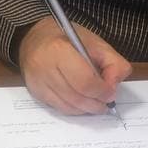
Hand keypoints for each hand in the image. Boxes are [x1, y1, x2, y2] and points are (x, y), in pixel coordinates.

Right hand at [17, 16, 132, 114]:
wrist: (34, 38)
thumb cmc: (67, 39)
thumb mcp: (95, 43)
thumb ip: (113, 63)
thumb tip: (113, 87)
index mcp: (59, 50)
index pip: (85, 82)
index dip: (102, 91)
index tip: (110, 92)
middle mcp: (44, 68)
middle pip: (76, 97)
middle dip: (96, 103)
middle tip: (106, 101)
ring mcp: (37, 82)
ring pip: (68, 107)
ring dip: (87, 109)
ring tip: (96, 103)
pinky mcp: (35, 92)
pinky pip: (59, 108)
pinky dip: (75, 109)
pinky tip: (82, 103)